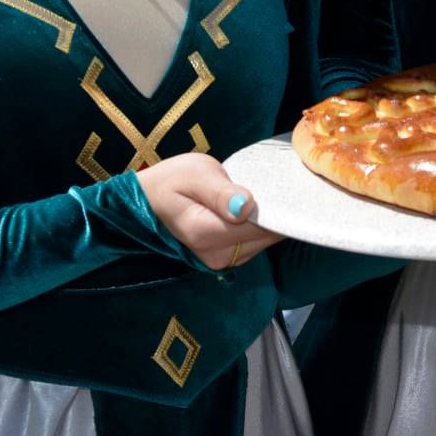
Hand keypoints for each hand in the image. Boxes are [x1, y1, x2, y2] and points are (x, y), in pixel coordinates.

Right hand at [137, 153, 280, 270]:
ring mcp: (220, 261)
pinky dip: (260, 228)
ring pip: (263, 242)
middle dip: (276, 214)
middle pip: (265, 237)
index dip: (278, 208)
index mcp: (206, 233)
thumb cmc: (171, 181)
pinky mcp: (225, 259)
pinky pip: (254, 244)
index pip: (260, 226)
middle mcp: (215, 255)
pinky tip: (256, 209)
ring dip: (270, 221)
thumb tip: (246, 207)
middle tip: (278, 186)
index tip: (285, 188)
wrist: (150, 200)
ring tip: (265, 194)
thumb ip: (221, 192)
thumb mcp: (195, 174)